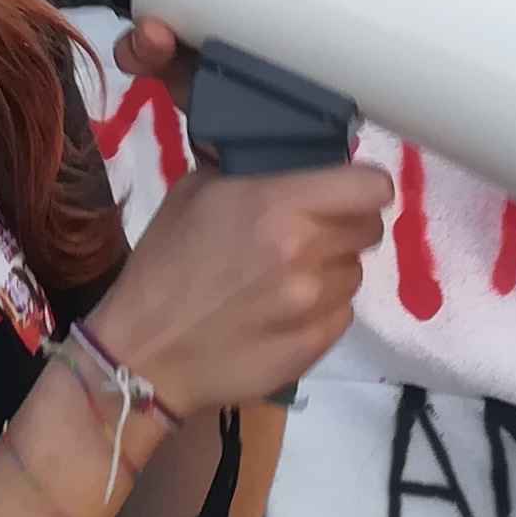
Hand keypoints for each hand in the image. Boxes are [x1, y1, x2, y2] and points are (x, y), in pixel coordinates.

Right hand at [82, 155, 389, 412]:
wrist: (144, 355)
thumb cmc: (163, 267)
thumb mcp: (193, 194)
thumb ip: (249, 172)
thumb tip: (285, 161)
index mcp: (279, 205)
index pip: (371, 187)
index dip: (365, 186)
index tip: (349, 192)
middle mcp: (306, 252)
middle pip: (369, 229)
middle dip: (346, 227)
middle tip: (311, 234)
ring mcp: (313, 304)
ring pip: (353, 273)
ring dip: (330, 270)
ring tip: (286, 278)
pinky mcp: (315, 346)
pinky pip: (340, 314)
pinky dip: (321, 309)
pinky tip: (283, 312)